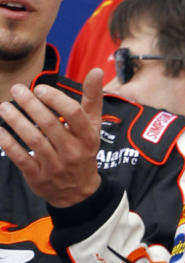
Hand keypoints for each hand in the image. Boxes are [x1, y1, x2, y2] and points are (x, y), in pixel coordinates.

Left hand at [0, 69, 102, 205]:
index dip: (56, 99)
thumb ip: (93, 97)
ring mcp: (55, 166)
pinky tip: (0, 131)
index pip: (74, 114)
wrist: (79, 192)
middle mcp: (73, 152)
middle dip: (31, 105)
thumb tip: (97, 70)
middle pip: (50, 125)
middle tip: (17, 90)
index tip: (40, 88)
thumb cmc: (84, 150)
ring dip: (16, 121)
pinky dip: (8, 144)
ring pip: (34, 140)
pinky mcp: (39, 177)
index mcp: (88, 137)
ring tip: (4, 107)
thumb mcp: (93, 126)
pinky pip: (21, 158)